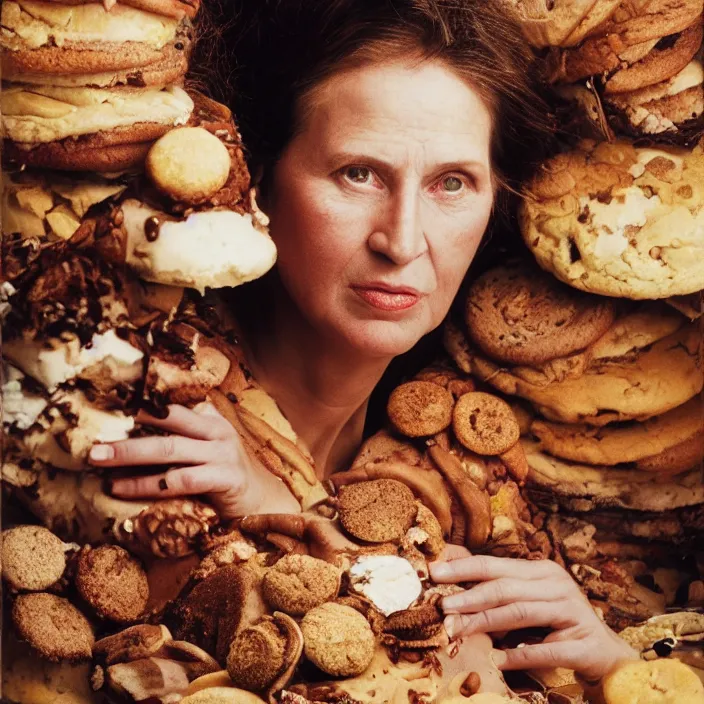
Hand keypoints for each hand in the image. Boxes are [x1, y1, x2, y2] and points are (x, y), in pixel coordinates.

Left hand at [88, 403, 300, 519]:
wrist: (263, 501)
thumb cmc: (225, 474)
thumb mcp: (208, 448)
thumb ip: (185, 433)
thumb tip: (140, 421)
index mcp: (211, 420)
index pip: (172, 405)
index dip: (142, 403)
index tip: (109, 403)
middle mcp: (218, 432)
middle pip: (168, 422)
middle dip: (129, 429)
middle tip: (95, 440)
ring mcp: (223, 454)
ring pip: (170, 450)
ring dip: (130, 455)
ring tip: (101, 461)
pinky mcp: (226, 479)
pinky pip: (180, 480)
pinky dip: (147, 485)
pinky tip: (123, 489)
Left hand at [429, 549, 637, 681]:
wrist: (607, 657)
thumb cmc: (557, 626)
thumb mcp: (526, 600)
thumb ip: (495, 586)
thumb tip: (449, 569)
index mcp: (541, 571)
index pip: (495, 565)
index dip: (463, 568)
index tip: (434, 573)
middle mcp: (557, 585)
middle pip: (505, 587)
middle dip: (469, 596)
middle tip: (442, 607)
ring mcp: (573, 612)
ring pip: (521, 612)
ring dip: (485, 622)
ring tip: (458, 631)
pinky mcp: (584, 643)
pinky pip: (546, 650)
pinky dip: (519, 655)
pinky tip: (497, 660)